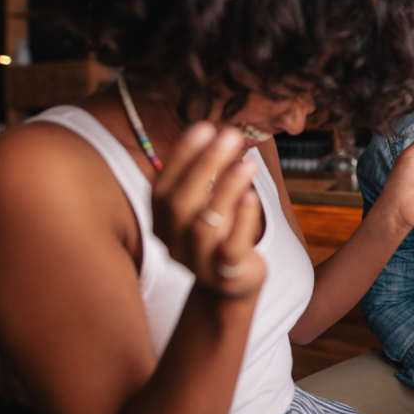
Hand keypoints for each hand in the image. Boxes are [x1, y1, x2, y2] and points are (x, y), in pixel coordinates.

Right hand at [152, 123, 265, 296]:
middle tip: (229, 134)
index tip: (203, 126)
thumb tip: (218, 131)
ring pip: (204, 224)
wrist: (230, 286)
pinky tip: (253, 196)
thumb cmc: (219, 234)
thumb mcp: (206, 204)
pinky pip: (230, 248)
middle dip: (204, 165)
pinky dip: (242, 220)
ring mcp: (197, 261)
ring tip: (249, 163)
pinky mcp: (225, 275)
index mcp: (161, 221)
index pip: (162, 186)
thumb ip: (205, 177)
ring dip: (226, 189)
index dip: (181, 156)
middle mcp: (172, 242)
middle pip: (179, 202)